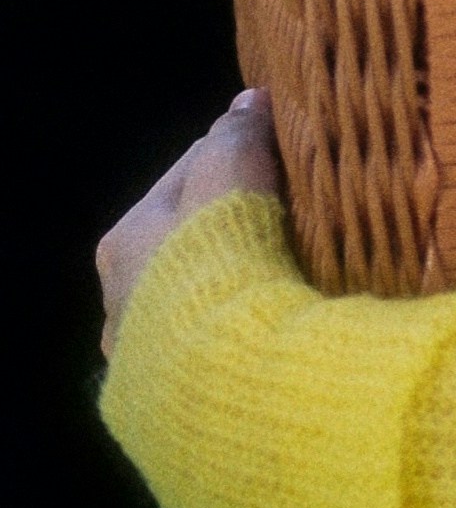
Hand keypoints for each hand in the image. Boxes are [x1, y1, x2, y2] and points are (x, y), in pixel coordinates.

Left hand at [96, 88, 281, 360]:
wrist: (219, 375)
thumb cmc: (219, 259)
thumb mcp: (231, 173)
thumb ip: (238, 133)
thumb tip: (249, 99)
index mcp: (123, 240)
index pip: (186, 175)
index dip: (237, 158)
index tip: (280, 158)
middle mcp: (117, 301)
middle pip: (184, 240)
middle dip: (227, 227)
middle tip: (285, 219)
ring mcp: (138, 360)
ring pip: (191, 300)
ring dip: (226, 287)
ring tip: (280, 280)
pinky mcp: (165, 408)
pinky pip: (205, 352)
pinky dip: (229, 336)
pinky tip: (261, 332)